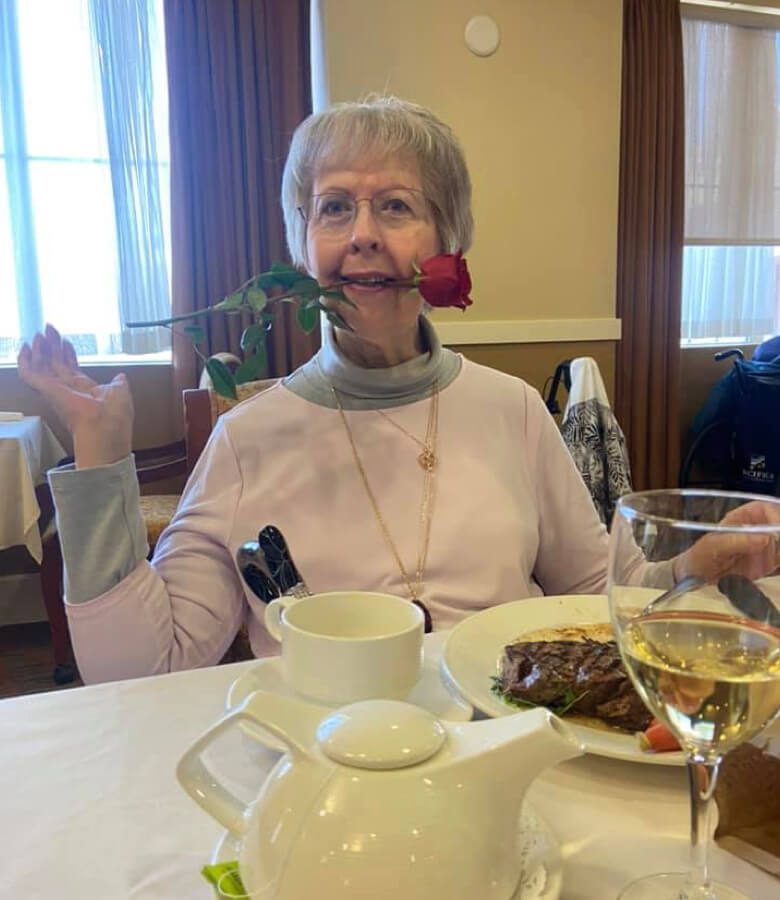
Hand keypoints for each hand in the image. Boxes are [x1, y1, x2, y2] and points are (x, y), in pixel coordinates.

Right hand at [17, 324, 133, 467]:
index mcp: (84, 390)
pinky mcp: (46, 390)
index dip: (68, 354)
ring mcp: (55, 390)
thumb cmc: (115, 415)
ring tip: (40, 333)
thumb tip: (121, 377)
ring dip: (40, 349)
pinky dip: (24, 361)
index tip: (66, 341)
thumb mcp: (120, 392)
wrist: (104, 427)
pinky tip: (25, 348)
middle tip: (49, 329)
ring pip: (42, 366)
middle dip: (52, 346)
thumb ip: (118, 383)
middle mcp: (67, 390)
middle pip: (55, 364)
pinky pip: (29, 375)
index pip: (72, 368)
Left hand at [673, 499, 779, 582]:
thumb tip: (765, 538)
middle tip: (776, 549)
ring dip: (778, 551)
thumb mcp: (713, 546)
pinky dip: (777, 563)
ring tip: (770, 561)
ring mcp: (762, 546)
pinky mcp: (765, 563)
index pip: (766, 508)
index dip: (775, 516)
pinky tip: (769, 567)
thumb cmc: (699, 556)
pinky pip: (777, 560)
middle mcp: (755, 529)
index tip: (777, 531)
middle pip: (776, 525)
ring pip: (778, 543)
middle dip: (779, 535)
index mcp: (742, 517)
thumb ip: (738, 541)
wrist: (694, 578)